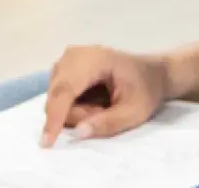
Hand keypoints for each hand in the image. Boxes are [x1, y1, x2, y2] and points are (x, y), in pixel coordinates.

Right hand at [41, 46, 172, 146]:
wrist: (151, 73)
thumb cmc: (145, 90)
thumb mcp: (135, 112)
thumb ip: (108, 123)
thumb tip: (79, 131)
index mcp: (93, 59)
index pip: (66, 89)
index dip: (55, 116)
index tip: (47, 142)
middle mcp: (73, 55)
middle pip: (57, 95)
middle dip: (78, 114)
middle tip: (105, 113)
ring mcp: (66, 59)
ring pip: (56, 97)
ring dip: (77, 111)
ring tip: (102, 107)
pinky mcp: (64, 67)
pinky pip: (58, 95)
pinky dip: (74, 105)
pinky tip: (93, 101)